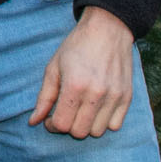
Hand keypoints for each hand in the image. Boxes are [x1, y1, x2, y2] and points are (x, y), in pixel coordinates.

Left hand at [31, 5, 136, 137]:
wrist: (108, 29)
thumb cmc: (77, 46)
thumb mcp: (54, 67)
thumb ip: (44, 97)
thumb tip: (33, 122)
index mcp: (75, 85)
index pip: (62, 124)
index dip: (52, 125)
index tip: (51, 118)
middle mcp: (96, 94)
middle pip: (79, 132)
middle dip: (68, 126)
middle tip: (66, 113)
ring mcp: (114, 96)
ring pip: (97, 131)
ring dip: (86, 125)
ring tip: (82, 110)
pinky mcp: (127, 97)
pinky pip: (115, 125)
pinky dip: (105, 122)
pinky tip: (97, 108)